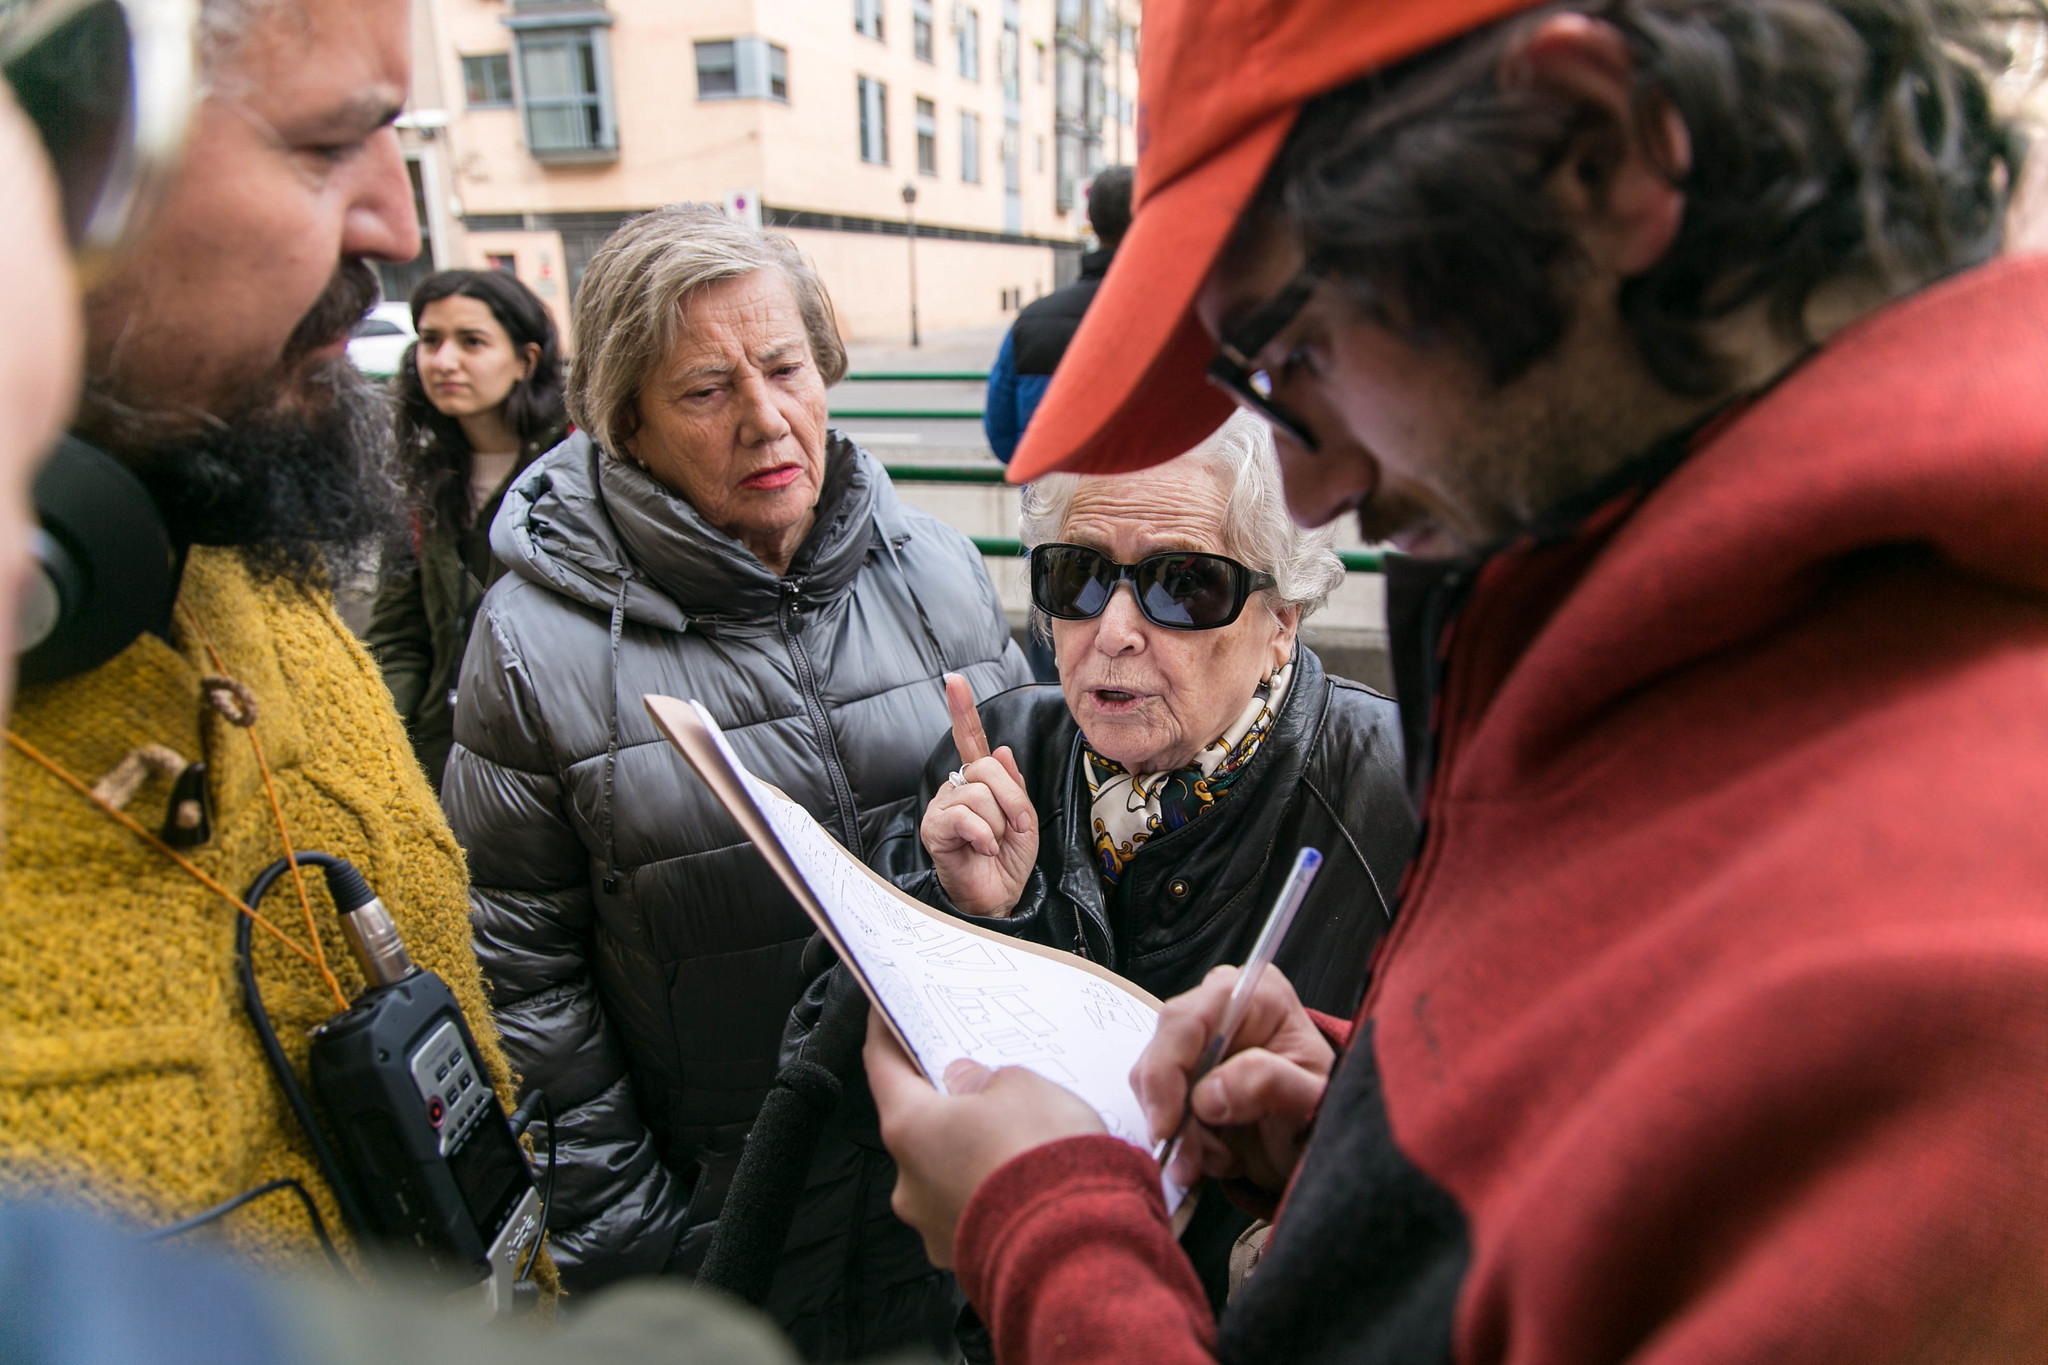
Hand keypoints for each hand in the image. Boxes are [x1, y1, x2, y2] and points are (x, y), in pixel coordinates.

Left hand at [865, 1010, 1104, 1266]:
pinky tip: (1025, 1178)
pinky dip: (991, 1192)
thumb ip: (983, 1078)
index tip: (886, 1012)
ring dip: (971, 1153)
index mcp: (909, 1127)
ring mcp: (933, 1225)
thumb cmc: (1041, 1157)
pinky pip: (973, 1210)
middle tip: (977, 1080)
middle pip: (917, 1125)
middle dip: (945, 1103)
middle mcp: (908, 1181)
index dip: (885, 1034)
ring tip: (1018, 1136)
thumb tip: (965, 1083)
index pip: (881, 1066)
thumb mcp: (1020, 1085)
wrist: (1074, 1248)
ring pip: (945, 1172)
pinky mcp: (965, 1257)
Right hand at [922, 673, 1038, 916]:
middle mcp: (957, 788)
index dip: (962, 709)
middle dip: (1013, 800)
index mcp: (979, 781)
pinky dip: (984, 835)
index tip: (953, 680)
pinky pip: (965, 817)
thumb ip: (1013, 785)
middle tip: (1018, 828)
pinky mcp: (934, 828)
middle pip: (987, 768)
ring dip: (1000, 824)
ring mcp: (943, 807)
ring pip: (979, 794)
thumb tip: (1003, 750)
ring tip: (995, 843)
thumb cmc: (1008, 859)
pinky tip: (984, 849)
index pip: (970, 739)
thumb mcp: (1024, 818)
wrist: (998, 897)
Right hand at [1132, 965, 1334, 1193]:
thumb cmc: (1323, 1109)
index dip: (1166, 1072)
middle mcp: (1219, 1009)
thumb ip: (1269, 1085)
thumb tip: (1209, 1094)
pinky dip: (1179, 1140)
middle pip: (1161, 1052)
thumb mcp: (1313, 1099)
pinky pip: (1157, 1105)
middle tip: (1190, 1163)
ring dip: (1178, 1134)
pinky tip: (1214, 1155)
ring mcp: (1198, 1042)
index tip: (1169, 1127)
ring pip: (1152, 1085)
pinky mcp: (1185, 1074)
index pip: (1186, 1020)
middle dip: (1171, 1114)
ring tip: (1219, 1161)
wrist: (1316, 1138)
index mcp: (1255, 996)